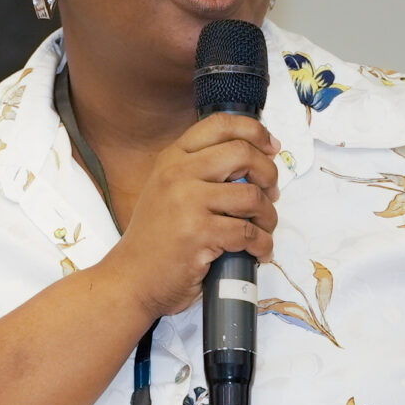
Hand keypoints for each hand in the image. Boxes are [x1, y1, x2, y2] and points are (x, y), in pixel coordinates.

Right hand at [102, 113, 278, 317]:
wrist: (132, 279)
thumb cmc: (156, 239)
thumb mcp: (168, 191)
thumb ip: (200, 172)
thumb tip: (254, 160)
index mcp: (172, 159)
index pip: (219, 125)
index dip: (254, 132)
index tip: (271, 148)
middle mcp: (178, 174)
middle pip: (243, 153)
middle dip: (269, 174)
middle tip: (271, 193)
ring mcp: (187, 203)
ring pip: (252, 196)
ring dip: (268, 216)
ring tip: (264, 229)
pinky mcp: (199, 233)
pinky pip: (248, 233)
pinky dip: (262, 244)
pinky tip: (258, 252)